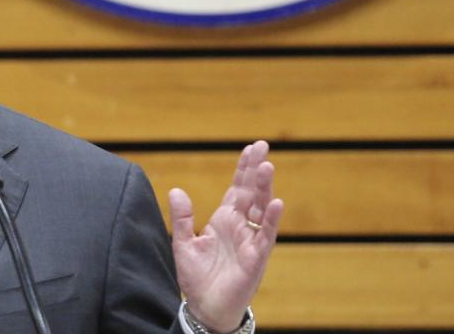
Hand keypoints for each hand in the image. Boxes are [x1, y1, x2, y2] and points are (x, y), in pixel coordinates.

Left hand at [168, 141, 283, 332]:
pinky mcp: (256, 257)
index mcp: (224, 220)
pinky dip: (270, 219)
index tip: (251, 147)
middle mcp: (240, 227)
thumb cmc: (197, 278)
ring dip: (264, 188)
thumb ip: (182, 217)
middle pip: (251, 192)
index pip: (236, 189)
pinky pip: (265, 235)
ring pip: (260, 209)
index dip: (243, 169)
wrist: (205, 307)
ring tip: (267, 166)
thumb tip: (176, 189)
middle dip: (256, 170)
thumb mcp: (184, 244)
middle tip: (263, 146)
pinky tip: (276, 202)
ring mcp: (250, 240)